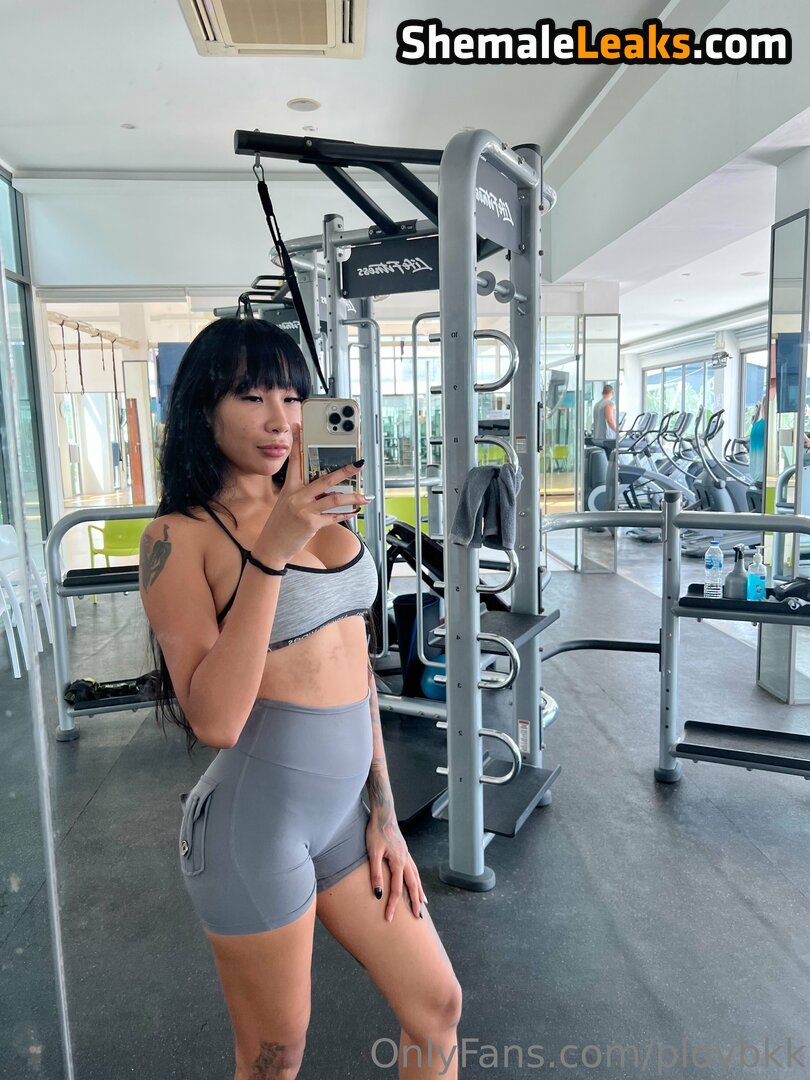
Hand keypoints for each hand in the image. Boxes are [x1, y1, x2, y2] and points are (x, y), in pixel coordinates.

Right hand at [256, 422, 366, 564]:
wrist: (270, 547)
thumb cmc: (279, 525)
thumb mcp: (286, 504)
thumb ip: (302, 493)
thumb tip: (323, 486)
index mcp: (289, 489)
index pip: (294, 462)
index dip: (298, 444)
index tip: (301, 427)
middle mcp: (296, 497)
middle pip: (324, 479)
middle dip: (344, 471)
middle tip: (358, 463)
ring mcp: (304, 510)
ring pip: (334, 499)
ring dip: (353, 497)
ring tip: (364, 496)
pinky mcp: (311, 524)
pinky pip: (333, 517)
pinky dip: (346, 514)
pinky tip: (355, 511)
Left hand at [366, 812, 426, 922]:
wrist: (383, 813)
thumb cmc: (375, 831)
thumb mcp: (373, 853)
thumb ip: (376, 874)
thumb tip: (378, 894)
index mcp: (398, 862)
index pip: (396, 889)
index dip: (393, 905)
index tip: (389, 918)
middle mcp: (406, 860)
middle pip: (413, 886)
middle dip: (415, 902)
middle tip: (418, 917)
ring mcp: (406, 855)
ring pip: (416, 878)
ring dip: (419, 891)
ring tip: (423, 903)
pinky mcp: (404, 851)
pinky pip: (414, 869)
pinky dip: (417, 879)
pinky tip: (416, 882)